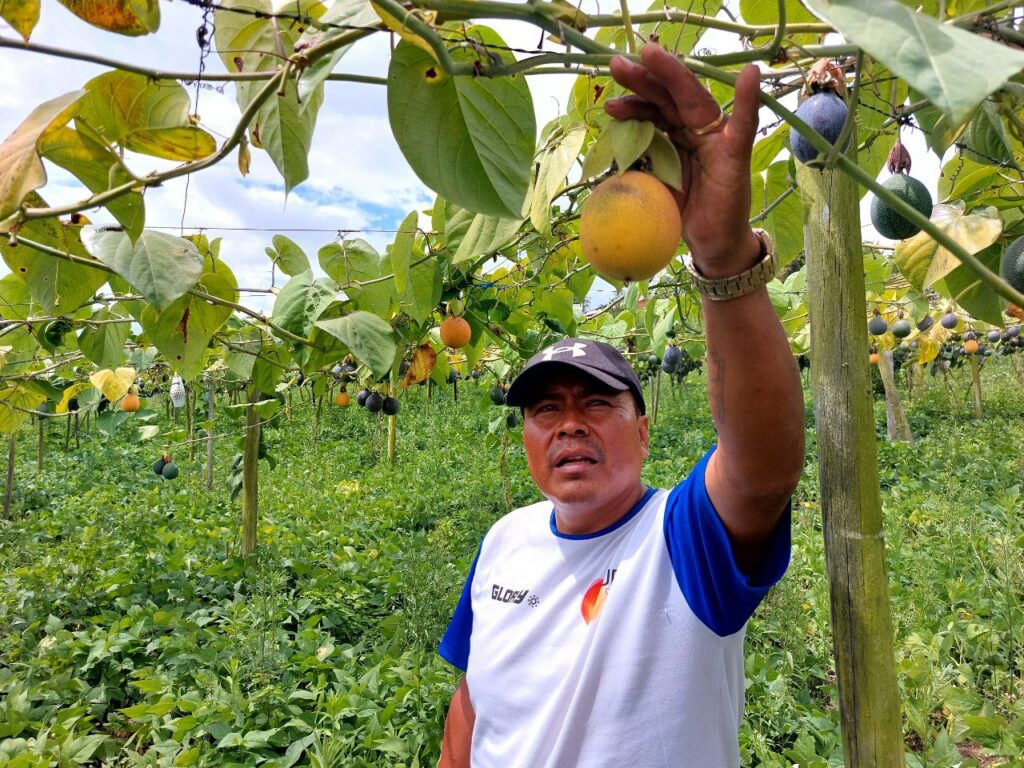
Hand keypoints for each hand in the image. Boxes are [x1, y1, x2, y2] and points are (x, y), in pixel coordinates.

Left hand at [606, 43, 761, 278]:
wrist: (710, 245)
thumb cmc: (681, 214)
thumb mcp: (651, 187)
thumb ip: (637, 164)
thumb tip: (606, 152)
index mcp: (674, 135)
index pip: (653, 110)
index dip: (633, 100)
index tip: (609, 100)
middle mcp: (696, 130)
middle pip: (669, 97)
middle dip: (643, 79)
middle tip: (617, 64)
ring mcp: (718, 138)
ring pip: (695, 100)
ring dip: (675, 74)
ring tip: (652, 54)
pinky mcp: (737, 154)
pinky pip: (745, 125)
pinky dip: (748, 100)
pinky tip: (750, 74)